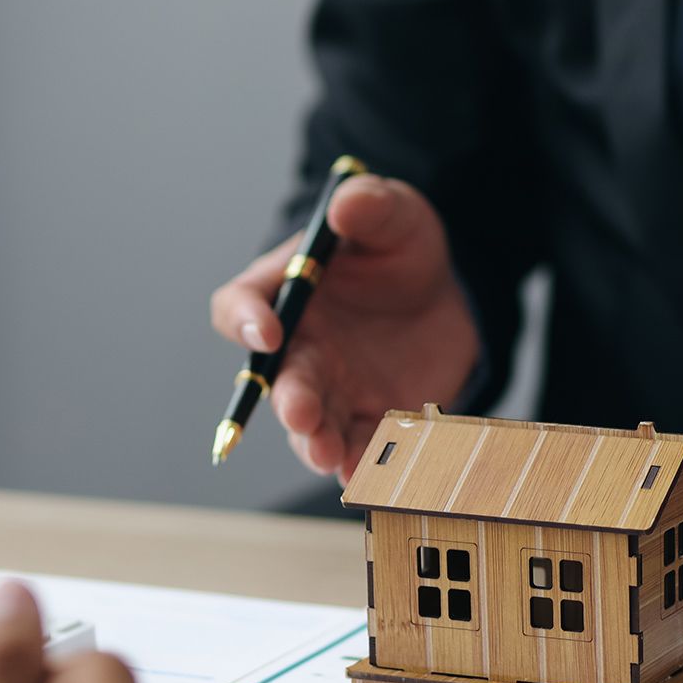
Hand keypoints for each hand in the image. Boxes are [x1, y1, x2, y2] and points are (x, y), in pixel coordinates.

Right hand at [209, 174, 478, 480]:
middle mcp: (299, 350)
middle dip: (289, 401)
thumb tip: (347, 207)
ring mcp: (334, 390)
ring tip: (330, 457)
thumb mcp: (391, 214)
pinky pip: (364, 447)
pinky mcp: (373, 418)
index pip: (239, 307)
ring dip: (318, 445)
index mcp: (284, 295)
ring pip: (314, 427)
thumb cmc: (395, 247)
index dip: (245, 320)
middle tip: (302, 415)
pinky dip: (367, 464)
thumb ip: (370, 207)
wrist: (443, 291)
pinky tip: (375, 475)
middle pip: (278, 382)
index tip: (268, 329)